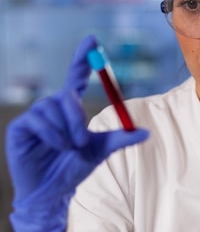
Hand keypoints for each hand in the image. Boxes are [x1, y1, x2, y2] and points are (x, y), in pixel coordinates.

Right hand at [6, 35, 149, 231]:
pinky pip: (38, 120)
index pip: (76, 76)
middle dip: (77, 118)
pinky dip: (52, 135)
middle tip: (82, 141)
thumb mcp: (100, 151)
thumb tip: (146, 133)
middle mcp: (52, 107)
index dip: (83, 58)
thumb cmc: (74, 169)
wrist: (53, 192)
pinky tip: (56, 147)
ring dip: (66, 130)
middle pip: (66, 94)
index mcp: (70, 108)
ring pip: (53, 108)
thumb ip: (120, 139)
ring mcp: (35, 116)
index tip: (92, 39)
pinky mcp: (21, 128)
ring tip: (68, 149)